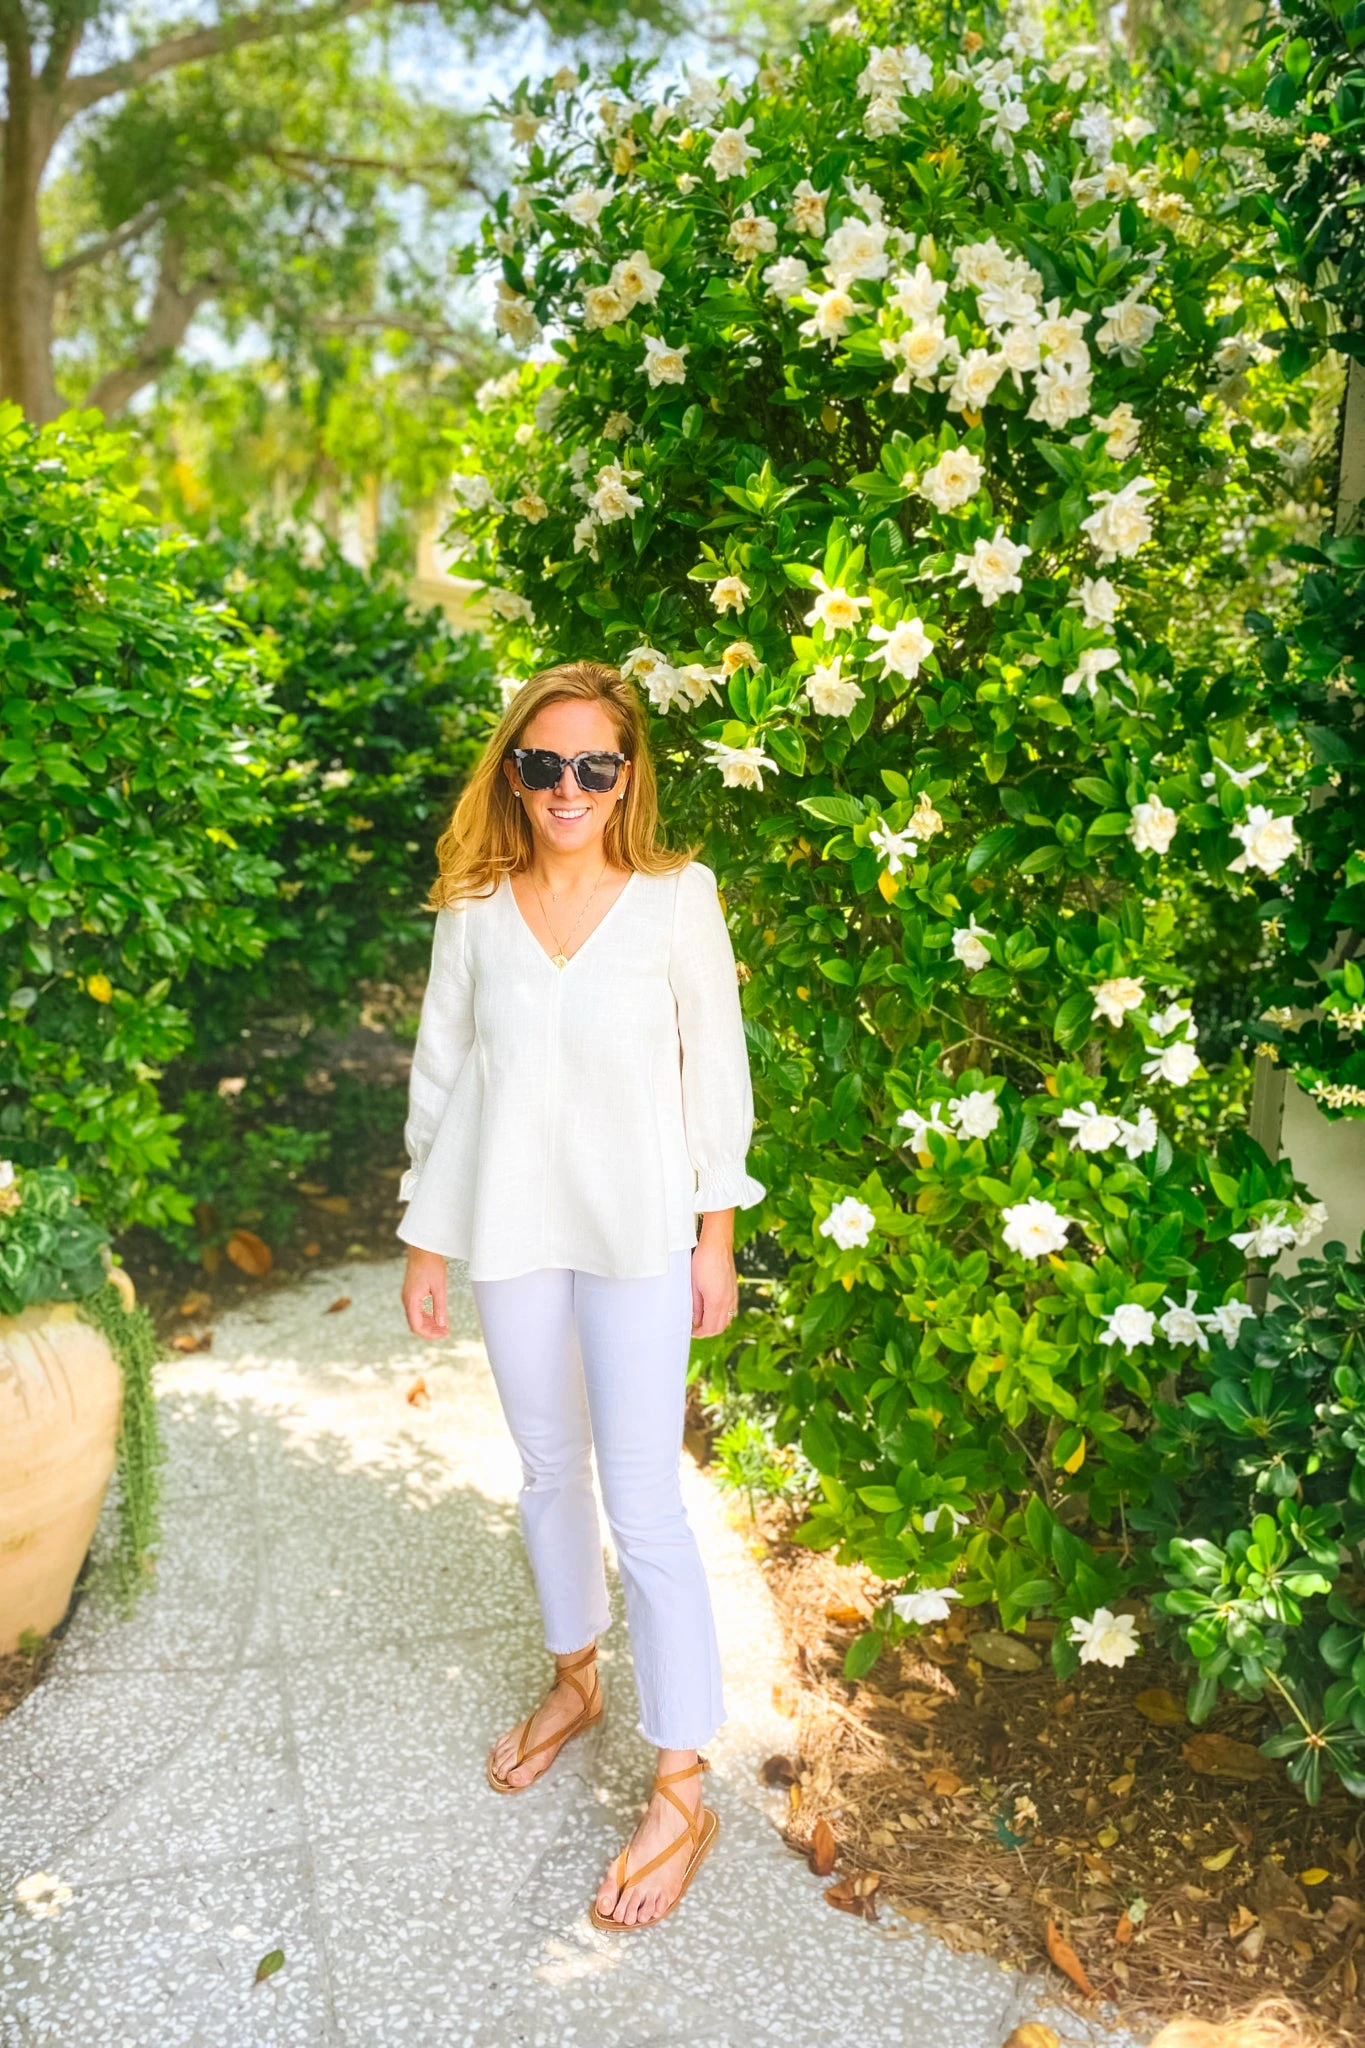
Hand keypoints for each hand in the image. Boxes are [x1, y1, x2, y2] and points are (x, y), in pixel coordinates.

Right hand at [402, 1247, 448, 1338]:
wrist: (422, 1248)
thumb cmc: (431, 1264)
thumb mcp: (439, 1287)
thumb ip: (440, 1307)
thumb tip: (442, 1325)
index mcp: (411, 1300)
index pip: (417, 1326)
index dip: (430, 1334)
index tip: (444, 1334)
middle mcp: (407, 1300)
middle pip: (416, 1324)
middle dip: (431, 1331)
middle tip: (447, 1332)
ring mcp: (408, 1296)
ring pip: (416, 1318)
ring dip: (429, 1324)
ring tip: (444, 1327)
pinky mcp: (412, 1292)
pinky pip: (417, 1310)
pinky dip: (427, 1316)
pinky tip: (438, 1317)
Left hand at [690, 1214, 737, 1336]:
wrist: (717, 1244)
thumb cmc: (703, 1261)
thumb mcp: (693, 1285)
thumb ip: (695, 1305)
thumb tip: (694, 1319)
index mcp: (716, 1301)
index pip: (710, 1327)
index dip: (699, 1333)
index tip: (691, 1331)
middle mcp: (728, 1301)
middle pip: (720, 1327)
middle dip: (707, 1331)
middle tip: (695, 1328)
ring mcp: (733, 1295)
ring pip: (727, 1319)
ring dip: (715, 1323)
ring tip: (702, 1319)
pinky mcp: (734, 1289)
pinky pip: (730, 1310)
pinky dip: (722, 1315)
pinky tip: (712, 1309)